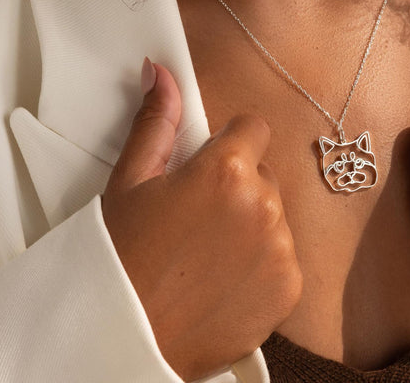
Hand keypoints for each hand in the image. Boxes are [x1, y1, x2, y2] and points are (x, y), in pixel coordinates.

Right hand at [102, 60, 302, 380]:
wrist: (124, 339)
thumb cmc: (120, 258)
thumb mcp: (130, 182)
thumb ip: (157, 121)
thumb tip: (161, 71)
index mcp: (226, 169)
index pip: (255, 127)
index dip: (230, 143)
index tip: (208, 165)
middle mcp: (262, 204)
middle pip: (263, 173)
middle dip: (238, 186)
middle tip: (197, 217)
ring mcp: (280, 249)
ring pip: (274, 215)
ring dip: (250, 226)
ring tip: (206, 254)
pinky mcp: (289, 288)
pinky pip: (283, 257)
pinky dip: (261, 266)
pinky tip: (223, 280)